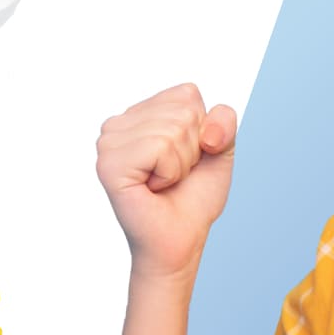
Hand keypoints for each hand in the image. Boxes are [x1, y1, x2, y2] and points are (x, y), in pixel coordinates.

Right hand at [96, 84, 239, 282]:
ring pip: (172, 129)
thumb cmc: (192, 200)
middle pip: (183, 110)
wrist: (180, 241)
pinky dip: (169, 172)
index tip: (186, 159)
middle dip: (191, 150)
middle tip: (174, 176)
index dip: (201, 130)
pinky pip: (159, 147)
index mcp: (141, 113)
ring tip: (163, 183)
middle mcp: (120, 123)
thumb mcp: (220, 153)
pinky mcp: (109, 162)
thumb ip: (224, 123)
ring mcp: (109, 141)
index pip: (187, 94)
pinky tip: (153, 187)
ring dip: (180, 164)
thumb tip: (208, 130)